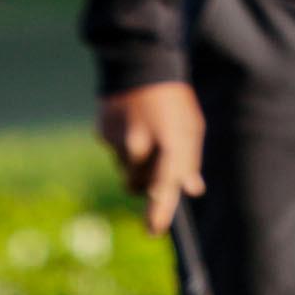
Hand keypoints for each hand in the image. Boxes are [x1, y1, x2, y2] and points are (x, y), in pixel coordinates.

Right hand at [97, 80, 206, 234]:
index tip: (154, 230)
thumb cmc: (174, 99)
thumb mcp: (191, 126)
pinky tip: (129, 122)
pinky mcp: (103, 134)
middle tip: (155, 156)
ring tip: (143, 130)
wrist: (141, 63)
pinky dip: (121, 144)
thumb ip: (189, 159)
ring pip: (125, 169)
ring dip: (134, 160)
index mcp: (170, 142)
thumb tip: (191, 188)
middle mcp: (142, 145)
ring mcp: (119, 140)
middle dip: (145, 181)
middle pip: (138, 185)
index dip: (159, 212)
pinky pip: (113, 152)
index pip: (164, 186)